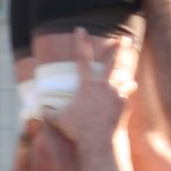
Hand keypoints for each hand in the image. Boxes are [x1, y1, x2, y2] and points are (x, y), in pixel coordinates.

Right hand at [51, 29, 135, 147]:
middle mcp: (103, 85)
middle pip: (112, 61)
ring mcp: (116, 94)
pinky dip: (128, 91)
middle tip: (124, 38)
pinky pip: (127, 94)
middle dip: (118, 48)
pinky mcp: (125, 104)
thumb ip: (50, 113)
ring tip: (130, 70)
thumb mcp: (59, 120)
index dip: (80, 42)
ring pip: (123, 77)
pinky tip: (131, 89)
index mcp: (87, 84)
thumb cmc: (78, 130)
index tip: (80, 29)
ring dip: (126, 72)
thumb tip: (39, 112)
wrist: (99, 142)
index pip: (82, 57)